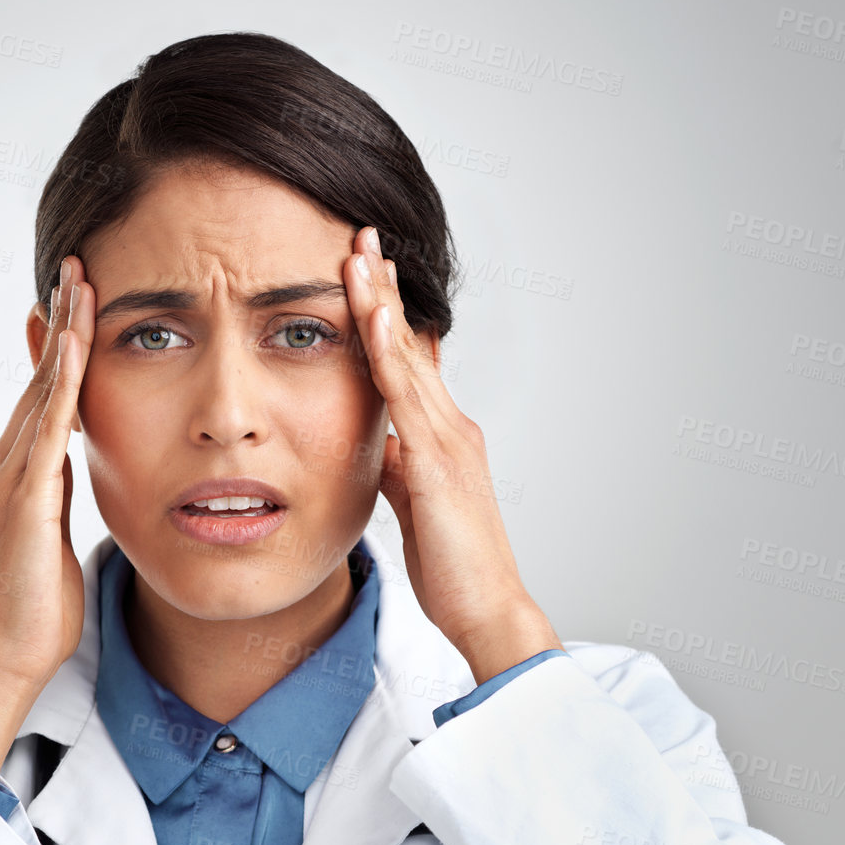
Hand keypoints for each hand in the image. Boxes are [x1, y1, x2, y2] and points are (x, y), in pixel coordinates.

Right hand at [0, 255, 97, 693]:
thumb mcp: (52, 539)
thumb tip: (68, 468)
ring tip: (78, 283)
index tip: (70, 304)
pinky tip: (76, 344)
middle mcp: (4, 468)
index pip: (40, 400)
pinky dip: (62, 382)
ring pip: (40, 391)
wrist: (5, 655)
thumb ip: (55, 498)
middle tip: (74, 268)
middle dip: (57, 323)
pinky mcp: (24, 499)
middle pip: (37, 381)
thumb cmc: (33, 611)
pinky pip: (48, 428)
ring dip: (62, 334)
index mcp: (13, 478)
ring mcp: (9, 480)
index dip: (55, 350)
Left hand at [343, 225, 561, 681]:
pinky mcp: (439, 462)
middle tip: (360, 236)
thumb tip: (380, 445)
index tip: (364, 271)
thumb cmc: (452, 565)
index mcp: (441, 435)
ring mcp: (448, 438)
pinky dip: (388, 353)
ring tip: (359, 254)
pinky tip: (371, 317)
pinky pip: (408, 397)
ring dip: (381, 302)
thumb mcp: (414, 504)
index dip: (386, 314)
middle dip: (383, 288)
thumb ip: (400, 468)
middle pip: (410, 342)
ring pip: (408, 357)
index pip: (410, 361)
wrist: (485, 607)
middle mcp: (449, 425)